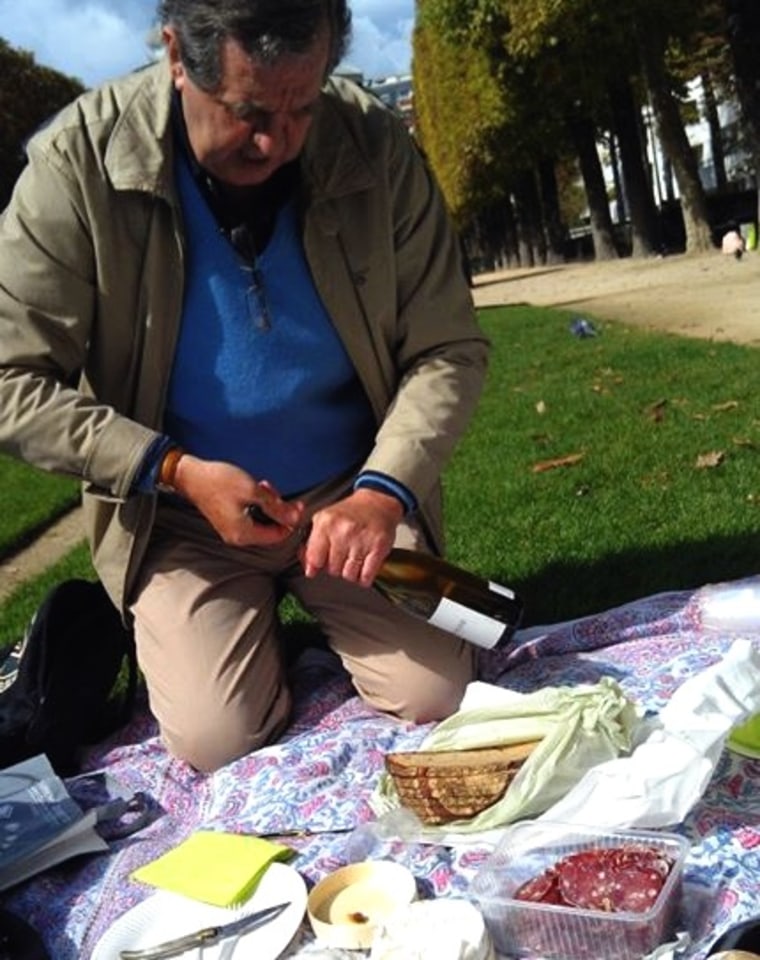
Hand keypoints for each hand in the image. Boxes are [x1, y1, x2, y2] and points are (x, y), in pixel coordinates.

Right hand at [172, 454, 304, 545]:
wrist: (191, 476)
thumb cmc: (219, 482)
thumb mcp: (252, 491)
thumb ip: (276, 507)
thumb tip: (296, 518)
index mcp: (244, 534)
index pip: (278, 536)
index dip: (290, 520)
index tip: (296, 503)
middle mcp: (238, 538)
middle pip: (270, 529)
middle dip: (277, 509)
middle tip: (273, 489)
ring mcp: (232, 531)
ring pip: (261, 522)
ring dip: (267, 505)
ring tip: (263, 486)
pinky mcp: (228, 521)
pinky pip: (251, 518)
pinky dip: (257, 505)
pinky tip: (255, 490)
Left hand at [301, 488, 403, 585]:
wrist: (377, 502)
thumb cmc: (350, 513)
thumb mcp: (324, 520)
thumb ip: (312, 544)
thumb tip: (309, 570)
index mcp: (326, 523)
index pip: (314, 559)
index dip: (317, 563)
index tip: (321, 561)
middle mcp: (343, 531)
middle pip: (332, 569)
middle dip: (336, 565)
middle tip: (343, 553)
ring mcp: (362, 540)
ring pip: (349, 575)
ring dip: (351, 571)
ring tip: (354, 557)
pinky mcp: (379, 548)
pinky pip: (366, 576)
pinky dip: (364, 575)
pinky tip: (365, 564)